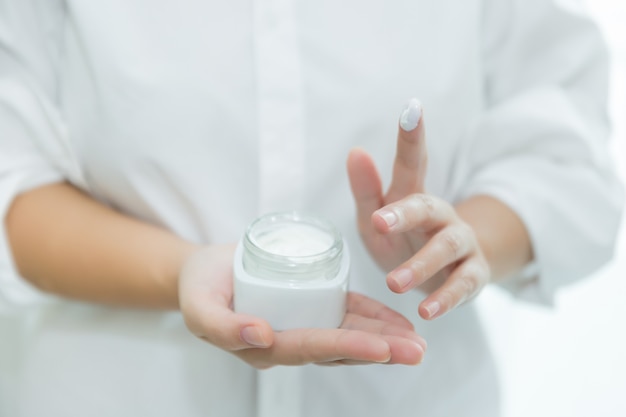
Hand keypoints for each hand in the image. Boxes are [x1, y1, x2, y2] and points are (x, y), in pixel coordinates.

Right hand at [178, 245, 426, 368]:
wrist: (205, 272)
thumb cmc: (199, 288)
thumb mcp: (198, 307)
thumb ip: (222, 327)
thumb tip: (260, 335)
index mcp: (264, 347)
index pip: (310, 348)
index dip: (345, 348)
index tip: (380, 349)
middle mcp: (289, 341)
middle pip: (338, 349)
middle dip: (379, 351)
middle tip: (416, 352)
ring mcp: (302, 325)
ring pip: (348, 336)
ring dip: (384, 339)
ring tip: (418, 343)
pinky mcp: (311, 306)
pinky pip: (345, 315)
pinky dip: (372, 318)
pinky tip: (397, 322)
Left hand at [347, 99, 490, 319]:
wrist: (440, 273)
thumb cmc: (400, 239)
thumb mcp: (376, 217)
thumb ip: (366, 189)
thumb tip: (355, 150)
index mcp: (414, 196)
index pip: (413, 161)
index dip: (413, 136)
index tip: (411, 109)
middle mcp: (441, 215)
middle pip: (429, 207)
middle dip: (406, 213)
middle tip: (380, 222)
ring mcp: (460, 243)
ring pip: (448, 247)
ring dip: (422, 265)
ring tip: (395, 284)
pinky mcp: (473, 274)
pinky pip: (463, 284)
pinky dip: (447, 298)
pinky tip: (428, 311)